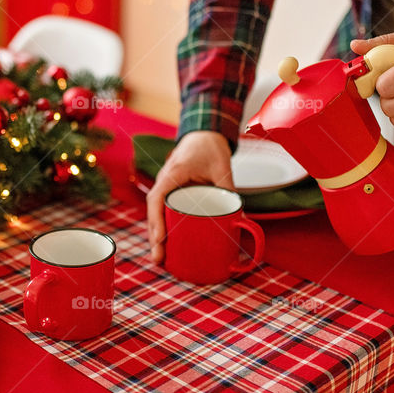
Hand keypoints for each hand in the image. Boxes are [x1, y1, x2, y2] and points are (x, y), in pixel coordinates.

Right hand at [146, 131, 233, 262]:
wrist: (203, 133)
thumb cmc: (210, 147)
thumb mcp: (223, 167)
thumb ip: (230, 190)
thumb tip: (241, 219)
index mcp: (174, 173)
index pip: (157, 198)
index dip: (156, 220)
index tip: (160, 239)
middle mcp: (164, 181)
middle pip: (152, 211)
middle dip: (153, 236)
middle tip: (159, 259)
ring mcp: (165, 186)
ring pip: (155, 213)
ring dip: (155, 235)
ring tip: (160, 258)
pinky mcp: (170, 192)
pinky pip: (161, 210)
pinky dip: (160, 227)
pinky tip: (164, 244)